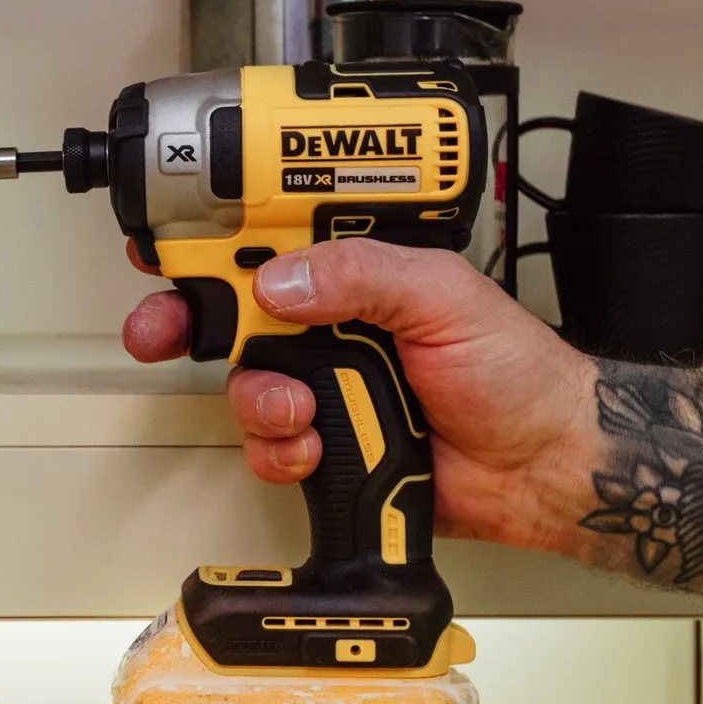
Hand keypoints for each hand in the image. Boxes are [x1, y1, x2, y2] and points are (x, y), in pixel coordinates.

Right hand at [121, 241, 598, 549]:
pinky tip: (316, 447)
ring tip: (299, 408)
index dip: (210, 236)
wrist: (541, 467)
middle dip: (187, 321)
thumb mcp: (444, 295)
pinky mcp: (324, 445)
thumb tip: (281, 280)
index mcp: (358, 271)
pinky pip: (266, 447)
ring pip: (243, 384)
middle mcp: (332, 323)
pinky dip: (280, 451)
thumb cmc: (514, 372)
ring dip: (257, 399)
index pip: (270, 238)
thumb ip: (362, 274)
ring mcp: (325, 385)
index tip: (165, 242)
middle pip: (231, 311)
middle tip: (160, 330)